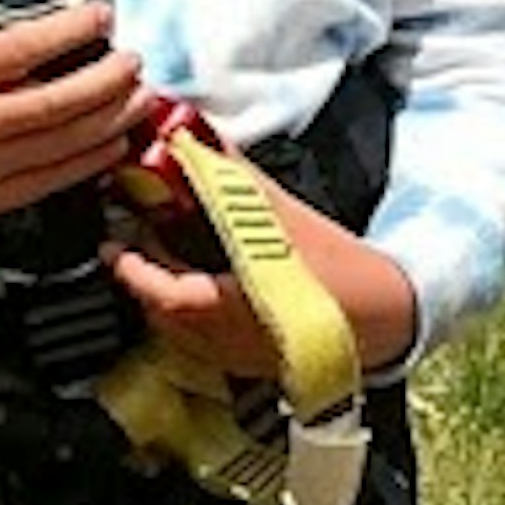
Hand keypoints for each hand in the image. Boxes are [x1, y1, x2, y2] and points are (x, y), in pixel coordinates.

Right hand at [0, 10, 149, 225]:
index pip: (35, 45)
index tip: (102, 17)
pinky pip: (49, 181)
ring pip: (65, 144)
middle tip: (132, 62)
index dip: (78, 28)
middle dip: (110, 80)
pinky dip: (87, 162)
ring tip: (137, 99)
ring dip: (111, 119)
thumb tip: (56, 46)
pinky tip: (110, 145)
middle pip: (63, 101)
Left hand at [109, 170, 420, 383]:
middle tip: (139, 238)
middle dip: (146, 275)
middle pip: (161, 313)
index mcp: (231, 307)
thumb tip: (197, 138)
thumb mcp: (284, 215)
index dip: (133, 268)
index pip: (161, 293)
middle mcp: (226, 341)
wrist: (387, 316)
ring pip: (179, 330)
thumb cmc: (341, 274)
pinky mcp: (251, 366)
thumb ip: (232, 176)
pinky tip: (209, 286)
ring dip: (168, 295)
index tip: (116, 243)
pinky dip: (194, 313)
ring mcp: (237, 359)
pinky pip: (203, 342)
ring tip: (170, 258)